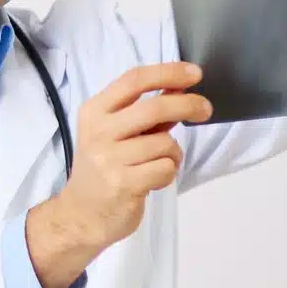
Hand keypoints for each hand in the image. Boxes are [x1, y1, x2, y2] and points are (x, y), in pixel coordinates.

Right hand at [26, 63, 210, 287]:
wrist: (81, 215)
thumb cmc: (104, 169)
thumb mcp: (114, 133)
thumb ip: (144, 111)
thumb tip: (179, 86)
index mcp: (95, 112)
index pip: (134, 80)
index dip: (168, 72)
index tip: (195, 73)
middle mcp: (98, 132)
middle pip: (154, 107)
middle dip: (188, 105)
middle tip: (206, 109)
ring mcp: (109, 159)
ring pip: (165, 143)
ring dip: (173, 154)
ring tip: (158, 164)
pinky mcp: (123, 184)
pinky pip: (166, 169)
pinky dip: (168, 173)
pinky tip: (152, 180)